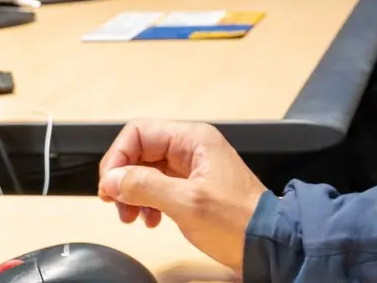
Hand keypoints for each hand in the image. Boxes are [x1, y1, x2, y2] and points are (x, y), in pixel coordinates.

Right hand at [98, 121, 267, 272]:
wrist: (267, 244)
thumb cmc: (238, 221)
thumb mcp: (187, 203)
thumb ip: (147, 186)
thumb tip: (114, 179)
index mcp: (193, 139)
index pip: (139, 132)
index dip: (118, 158)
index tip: (109, 186)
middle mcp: (191, 148)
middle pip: (140, 152)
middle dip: (124, 179)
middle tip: (116, 205)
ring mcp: (192, 168)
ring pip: (146, 171)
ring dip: (133, 194)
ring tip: (131, 217)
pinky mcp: (192, 188)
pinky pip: (158, 188)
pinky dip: (147, 203)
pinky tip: (149, 220)